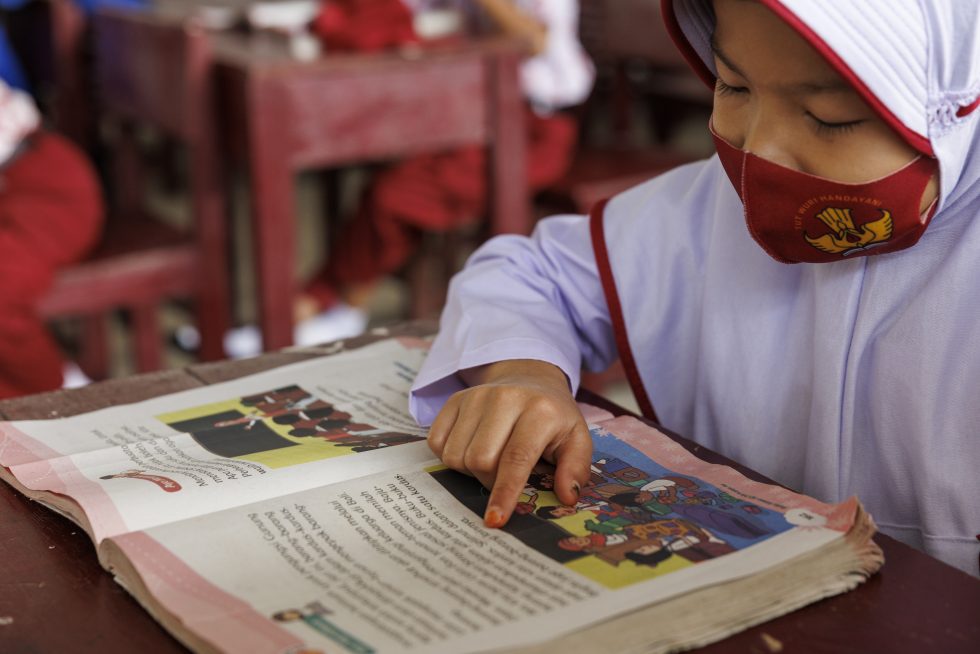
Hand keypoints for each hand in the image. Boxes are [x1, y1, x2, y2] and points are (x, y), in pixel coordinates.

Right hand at [427, 360, 592, 528]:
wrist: (529, 379)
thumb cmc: (553, 417)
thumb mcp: (577, 439)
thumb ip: (575, 469)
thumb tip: (567, 497)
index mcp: (540, 411)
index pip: (516, 458)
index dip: (505, 492)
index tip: (496, 520)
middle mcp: (504, 398)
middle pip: (480, 460)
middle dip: (490, 481)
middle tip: (505, 476)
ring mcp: (475, 396)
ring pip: (456, 455)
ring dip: (470, 470)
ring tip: (491, 459)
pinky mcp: (455, 399)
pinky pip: (437, 443)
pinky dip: (451, 455)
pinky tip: (471, 448)